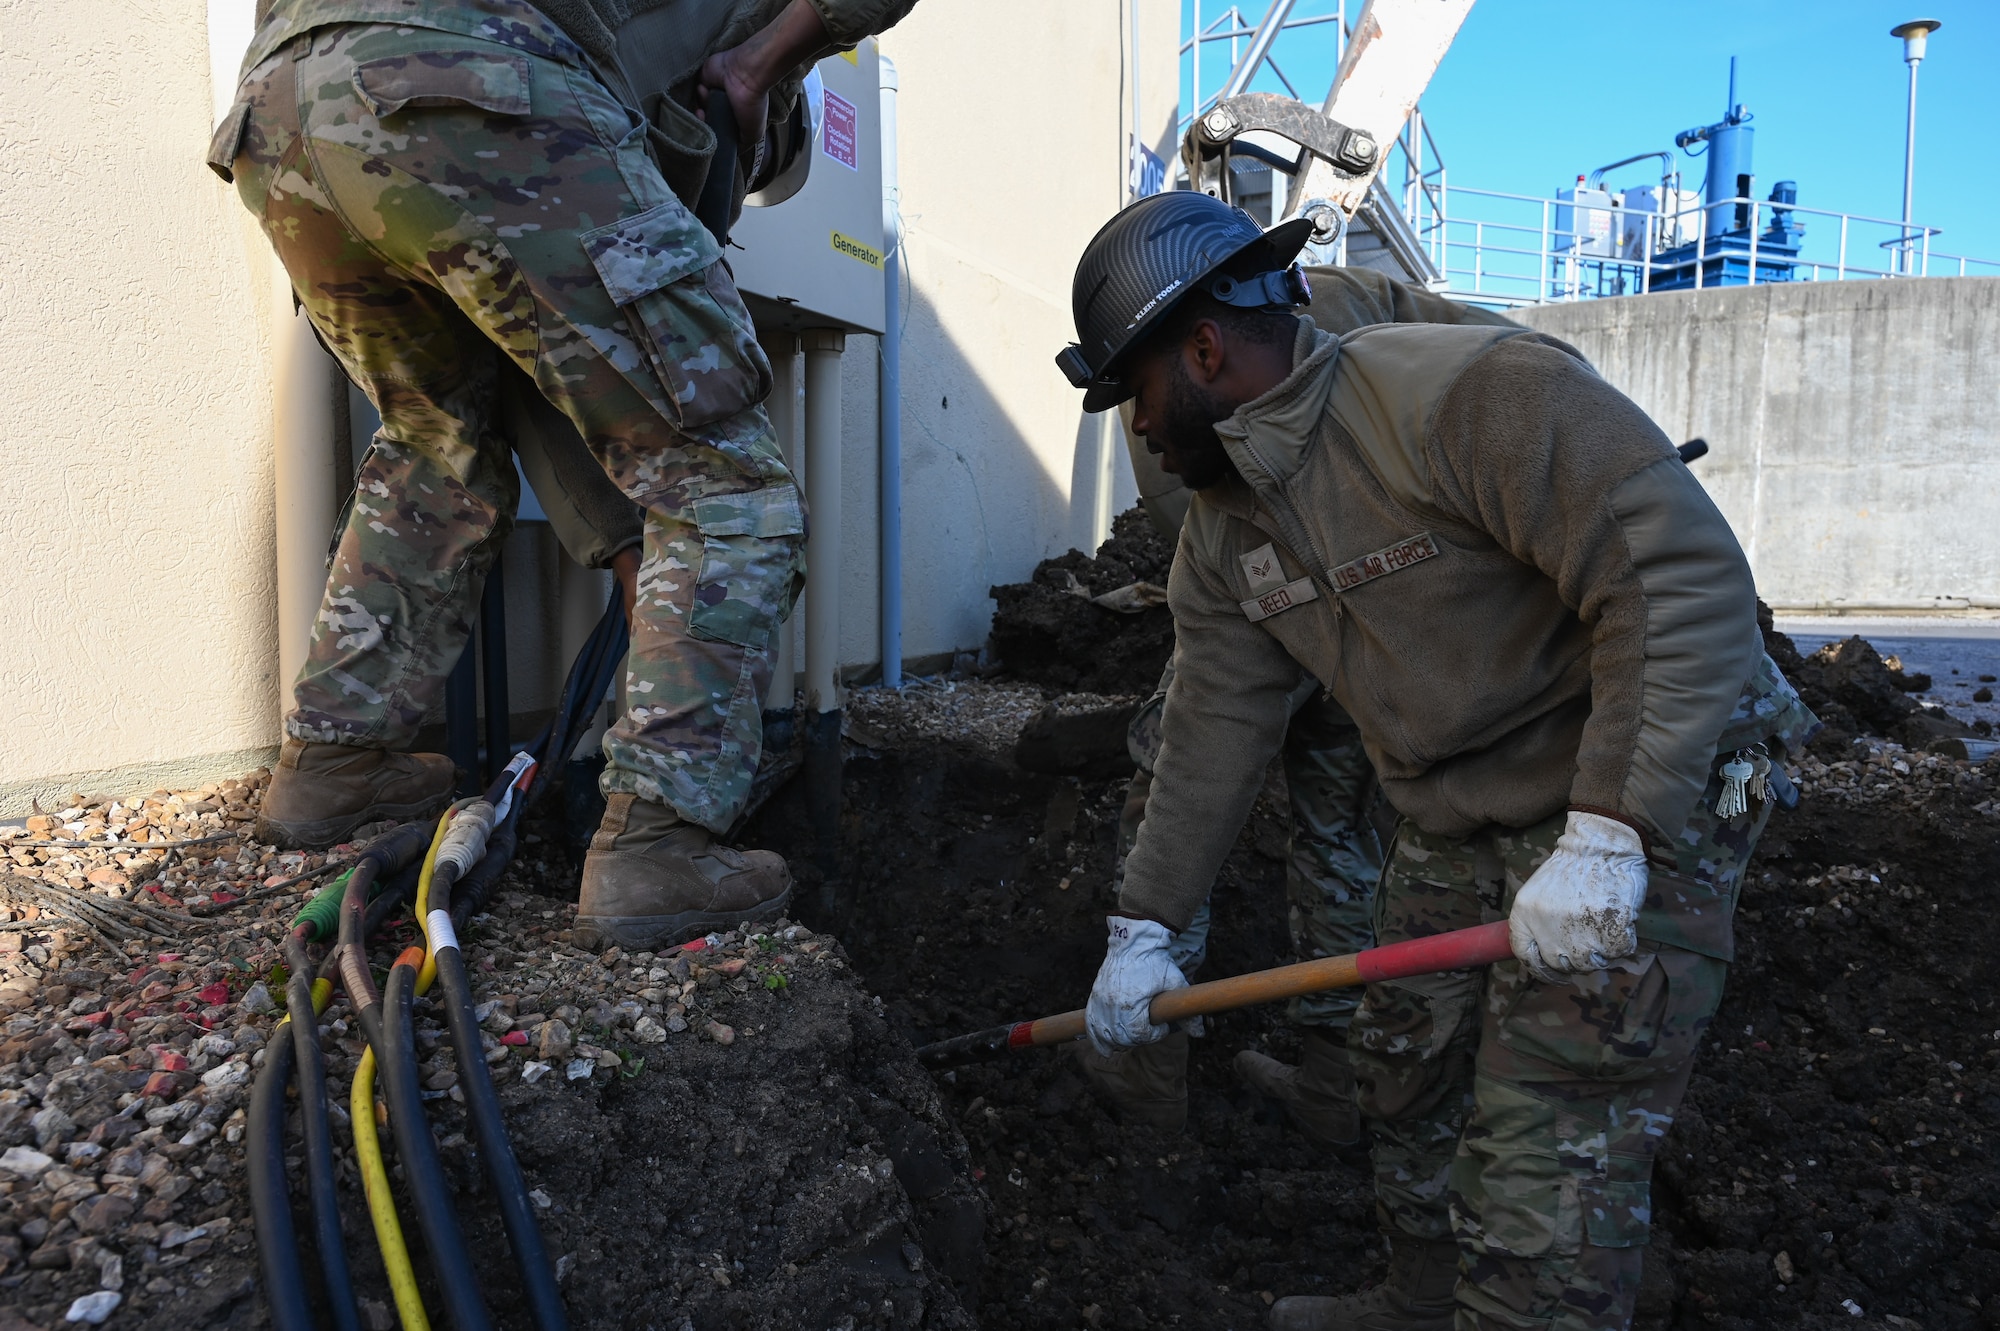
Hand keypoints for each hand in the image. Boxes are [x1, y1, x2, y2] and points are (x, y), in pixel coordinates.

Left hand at [694, 0, 829, 161]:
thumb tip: (729, 154)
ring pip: (699, 107)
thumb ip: (740, 144)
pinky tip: (705, 91)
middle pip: (706, 120)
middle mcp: (723, 107)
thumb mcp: (752, 134)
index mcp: (734, 118)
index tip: (708, 136)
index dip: (711, 135)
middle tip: (703, 118)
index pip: (718, 130)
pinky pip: (695, 91)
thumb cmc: (752, 104)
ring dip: (701, 107)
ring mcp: (713, 93)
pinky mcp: (704, 80)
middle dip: (703, 122)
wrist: (745, 76)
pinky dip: (698, 93)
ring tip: (705, 106)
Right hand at [1085, 917, 1187, 1055]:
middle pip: (1123, 1038)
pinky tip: (1106, 1047)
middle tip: (1149, 1029)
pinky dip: (1098, 1037)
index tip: (1161, 1026)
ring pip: (1105, 1036)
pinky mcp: (1095, 997)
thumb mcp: (1175, 983)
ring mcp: (1101, 1002)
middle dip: (1138, 1039)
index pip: (1141, 1035)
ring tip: (1130, 1039)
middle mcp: (1113, 1005)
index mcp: (1133, 1004)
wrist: (1134, 941)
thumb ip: (1187, 1010)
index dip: (1154, 1035)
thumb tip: (1200, 1033)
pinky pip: (1091, 1025)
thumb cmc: (1156, 961)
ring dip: (1118, 1042)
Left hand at [1507, 811, 1648, 982]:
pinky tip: (1621, 923)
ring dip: (1600, 952)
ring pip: (1590, 963)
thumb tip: (1548, 957)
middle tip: (1588, 942)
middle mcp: (1547, 926)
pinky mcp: (1609, 928)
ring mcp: (1579, 930)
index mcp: (1524, 914)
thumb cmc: (1572, 867)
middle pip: (1560, 964)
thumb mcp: (1538, 892)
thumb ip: (1537, 924)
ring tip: (1604, 928)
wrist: (1600, 844)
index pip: (1526, 956)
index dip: (1541, 971)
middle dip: (1576, 960)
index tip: (1556, 973)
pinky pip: (1617, 952)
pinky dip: (1623, 942)